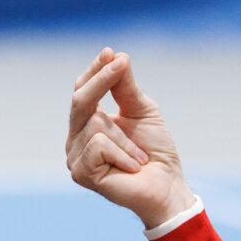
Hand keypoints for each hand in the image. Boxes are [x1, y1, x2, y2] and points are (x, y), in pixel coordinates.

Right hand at [66, 48, 194, 228]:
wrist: (166, 186)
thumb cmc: (154, 151)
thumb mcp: (142, 111)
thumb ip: (125, 87)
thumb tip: (116, 55)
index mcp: (86, 123)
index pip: (82, 90)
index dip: (94, 71)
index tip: (110, 53)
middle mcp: (75, 138)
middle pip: (80, 101)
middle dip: (101, 81)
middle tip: (121, 64)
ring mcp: (74, 157)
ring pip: (95, 124)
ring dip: (126, 139)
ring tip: (139, 157)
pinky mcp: (81, 173)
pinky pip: (98, 145)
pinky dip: (123, 153)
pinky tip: (133, 167)